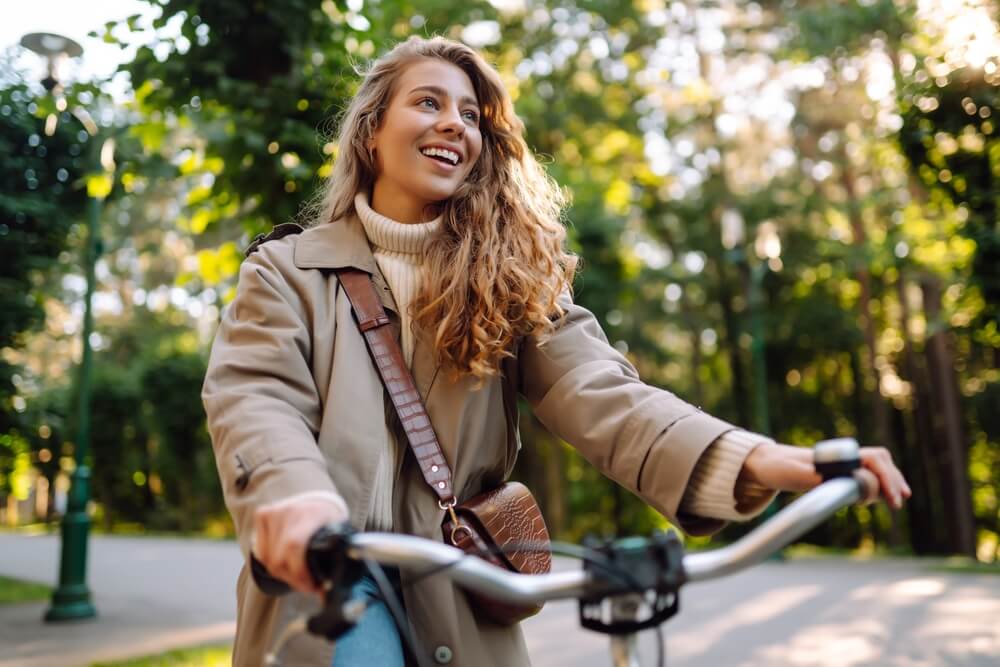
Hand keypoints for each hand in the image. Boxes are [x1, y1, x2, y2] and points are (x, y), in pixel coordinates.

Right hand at [252, 494, 348, 593]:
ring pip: (268, 560)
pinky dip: (273, 564)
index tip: (312, 587)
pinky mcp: (262, 515)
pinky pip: (262, 553)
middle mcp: (289, 510)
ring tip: (298, 575)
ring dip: (283, 574)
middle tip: (307, 585)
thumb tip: (326, 594)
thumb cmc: (329, 522)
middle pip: (279, 558)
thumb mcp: (338, 535)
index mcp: (311, 514)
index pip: (294, 545)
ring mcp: (273, 512)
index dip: (299, 572)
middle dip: (294, 579)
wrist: (317, 499)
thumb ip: (334, 559)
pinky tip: (287, 564)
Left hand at [738, 442, 911, 509]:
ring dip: (890, 480)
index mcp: (835, 455)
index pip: (872, 459)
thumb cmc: (779, 468)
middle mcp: (843, 456)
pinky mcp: (840, 472)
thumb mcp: (792, 474)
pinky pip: (868, 473)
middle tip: (898, 503)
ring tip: (898, 500)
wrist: (768, 463)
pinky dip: (880, 483)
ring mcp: (843, 463)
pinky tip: (885, 497)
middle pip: (880, 460)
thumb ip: (812, 477)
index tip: (890, 498)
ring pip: (877, 465)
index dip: (885, 477)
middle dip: (892, 480)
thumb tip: (834, 482)